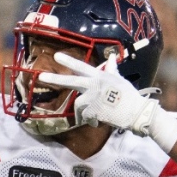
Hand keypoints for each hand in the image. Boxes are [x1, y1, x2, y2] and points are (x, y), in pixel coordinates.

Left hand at [37, 53, 156, 131]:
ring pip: (79, 105)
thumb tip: (110, 57)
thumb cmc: (128, 95)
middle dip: (54, 79)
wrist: (135, 112)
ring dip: (86, 110)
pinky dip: (92, 120)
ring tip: (101, 112)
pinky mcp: (91, 112)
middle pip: (70, 82)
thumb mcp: (119, 79)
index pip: (81, 67)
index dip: (68, 61)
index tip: (56, 56)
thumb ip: (111, 69)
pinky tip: (103, 119)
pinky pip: (86, 117)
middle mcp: (93, 86)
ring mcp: (91, 99)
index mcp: (99, 77)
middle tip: (41, 76)